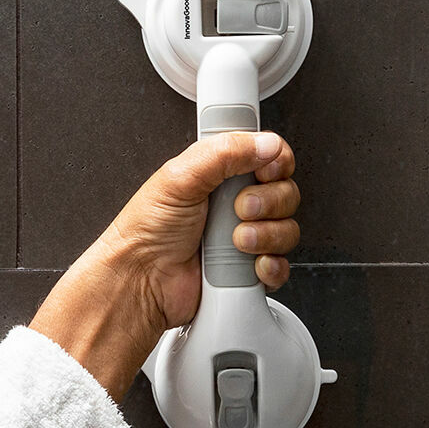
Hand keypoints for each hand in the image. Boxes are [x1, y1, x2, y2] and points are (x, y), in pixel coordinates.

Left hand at [31, 132, 299, 400]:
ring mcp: (247, 237)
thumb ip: (225, 152)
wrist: (141, 283)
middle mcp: (237, 203)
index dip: (275, 163)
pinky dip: (271, 267)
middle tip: (238, 209)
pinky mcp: (250, 269)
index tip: (263, 172)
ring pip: (287, 229)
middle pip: (285, 192)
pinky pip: (282, 266)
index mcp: (221, 173)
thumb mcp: (180, 177)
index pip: (270, 156)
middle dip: (268, 203)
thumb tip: (265, 144)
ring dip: (266, 236)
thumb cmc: (146, 232)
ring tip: (236, 241)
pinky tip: (249, 265)